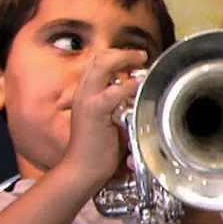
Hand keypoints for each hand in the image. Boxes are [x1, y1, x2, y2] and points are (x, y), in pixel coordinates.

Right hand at [62, 49, 149, 186]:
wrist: (81, 170)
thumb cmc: (96, 150)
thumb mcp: (107, 120)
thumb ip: (116, 105)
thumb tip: (135, 95)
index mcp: (85, 94)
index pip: (97, 63)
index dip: (116, 56)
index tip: (134, 59)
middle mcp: (83, 93)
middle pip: (99, 57)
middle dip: (122, 53)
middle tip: (140, 56)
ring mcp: (87, 100)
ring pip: (102, 64)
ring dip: (125, 59)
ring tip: (140, 60)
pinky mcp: (95, 112)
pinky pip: (113, 92)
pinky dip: (128, 85)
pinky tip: (138, 84)